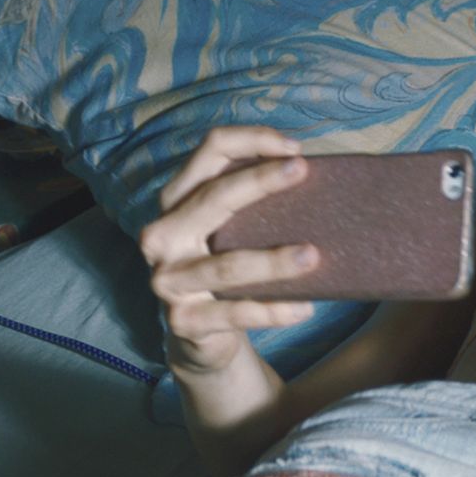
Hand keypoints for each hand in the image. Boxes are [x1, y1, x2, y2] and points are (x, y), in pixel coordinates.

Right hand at [137, 126, 323, 375]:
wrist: (201, 337)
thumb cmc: (224, 268)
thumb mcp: (230, 230)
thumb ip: (252, 202)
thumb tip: (311, 173)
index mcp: (176, 201)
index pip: (209, 152)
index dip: (250, 140)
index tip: (294, 148)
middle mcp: (162, 236)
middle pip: (213, 198)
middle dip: (260, 181)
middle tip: (302, 171)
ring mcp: (168, 281)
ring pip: (226, 265)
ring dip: (272, 262)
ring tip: (313, 256)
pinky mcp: (183, 321)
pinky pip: (233, 313)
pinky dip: (271, 311)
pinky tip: (304, 308)